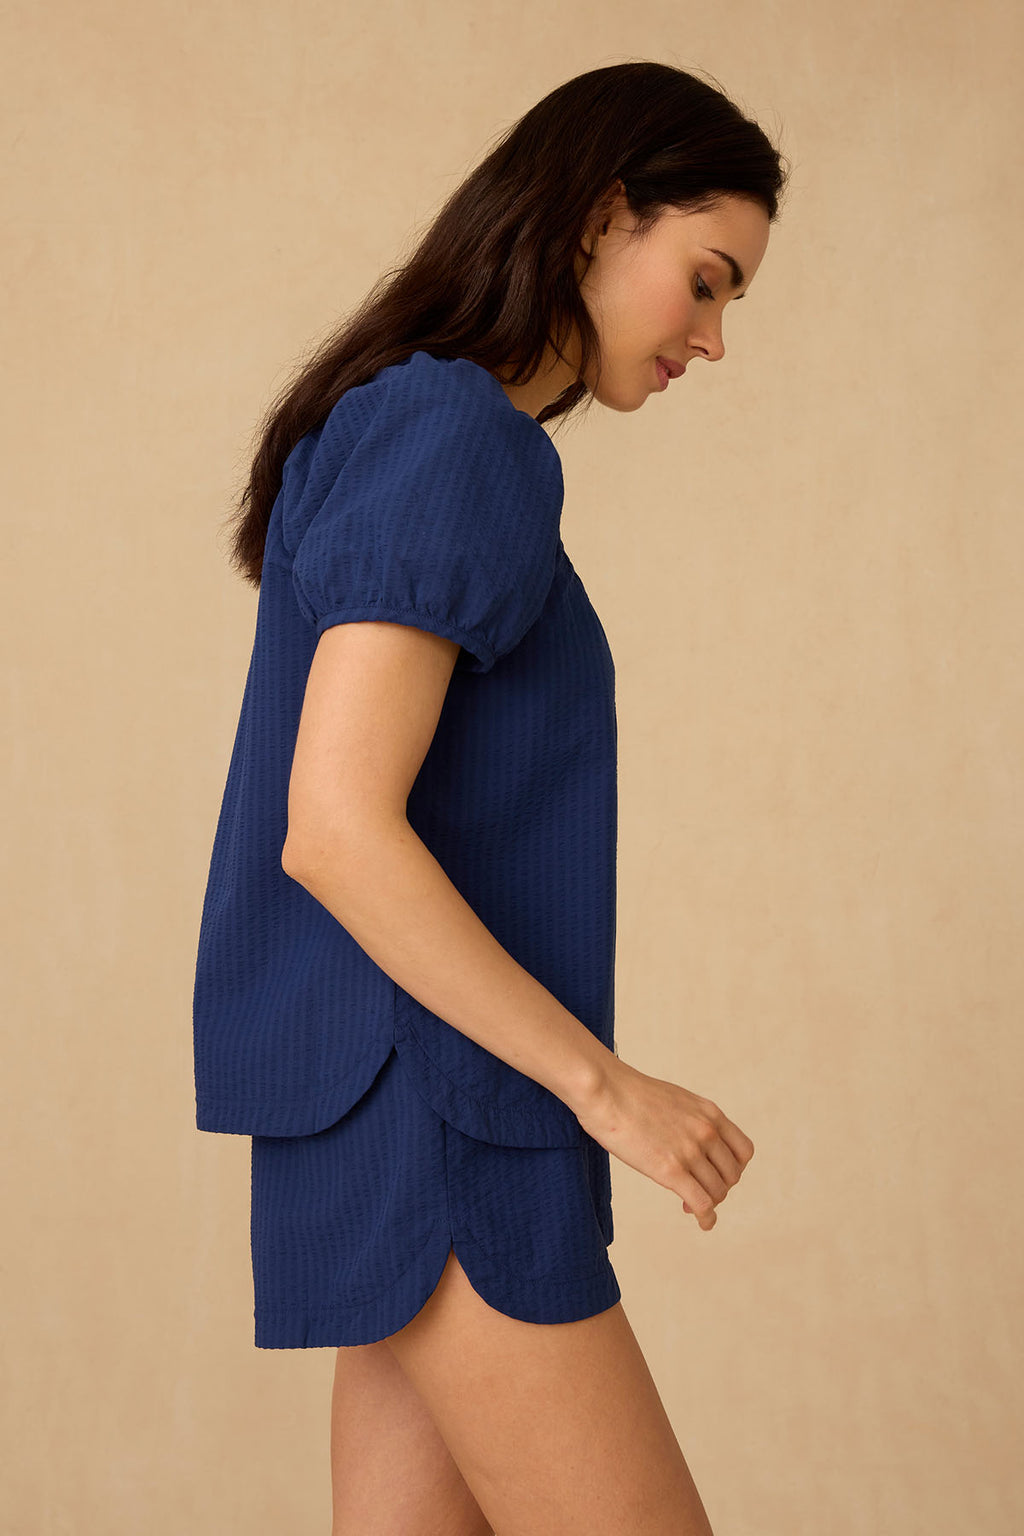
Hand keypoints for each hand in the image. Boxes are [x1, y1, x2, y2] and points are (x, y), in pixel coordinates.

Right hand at [573, 1058, 754, 1230]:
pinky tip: (703, 1222)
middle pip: (732, 1175)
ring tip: (690, 1204)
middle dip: (719, 1187)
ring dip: (709, 1203)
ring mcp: (690, 1151)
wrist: (605, 1090)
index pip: (743, 1151)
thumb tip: (684, 1140)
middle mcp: (707, 1132)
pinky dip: (707, 1218)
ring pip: (718, 1191)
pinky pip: (702, 1203)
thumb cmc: (628, 1093)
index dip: (733, 1168)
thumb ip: (688, 1120)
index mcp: (709, 1113)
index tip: (715, 1174)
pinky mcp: (671, 1170)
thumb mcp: (674, 1100)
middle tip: (698, 1190)